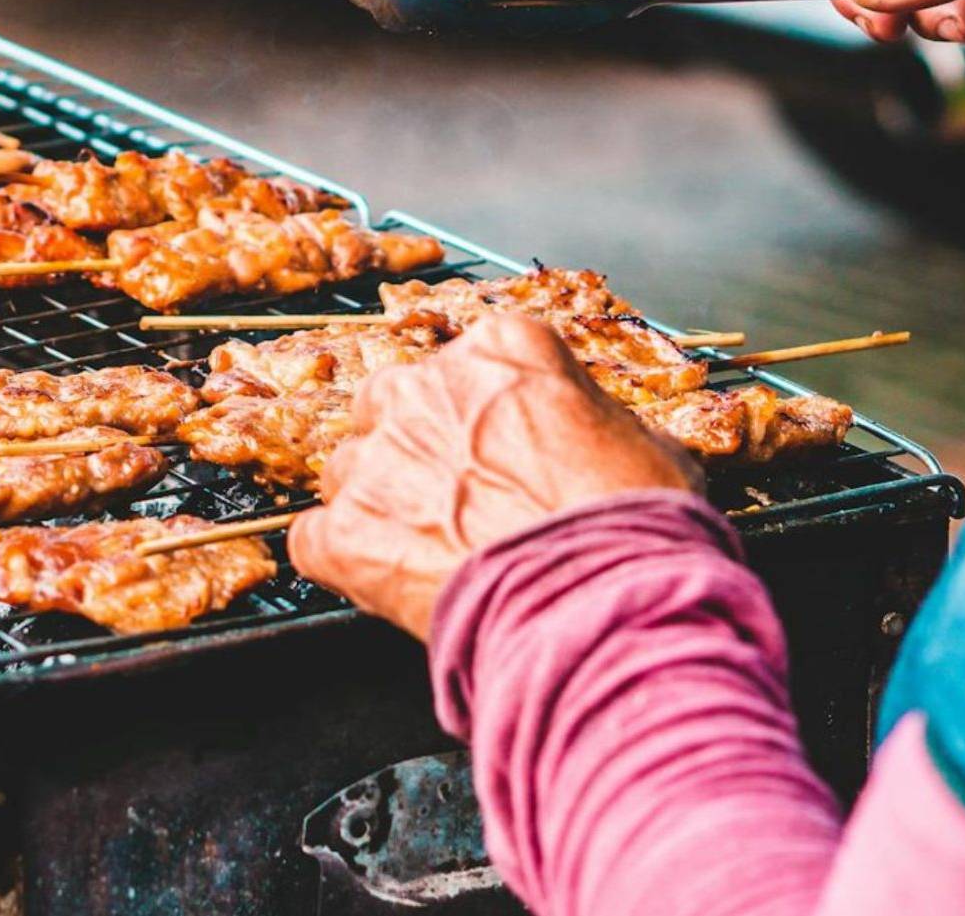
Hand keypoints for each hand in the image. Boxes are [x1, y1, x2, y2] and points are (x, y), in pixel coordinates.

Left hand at [288, 313, 698, 640]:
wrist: (605, 613)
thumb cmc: (638, 532)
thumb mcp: (648, 446)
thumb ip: (590, 420)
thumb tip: (584, 435)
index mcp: (502, 351)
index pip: (471, 360)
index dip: (485, 412)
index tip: (501, 447)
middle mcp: (424, 388)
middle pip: (391, 403)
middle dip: (415, 448)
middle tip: (457, 502)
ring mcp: (376, 459)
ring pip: (350, 469)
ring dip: (380, 505)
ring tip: (434, 554)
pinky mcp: (343, 533)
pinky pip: (316, 539)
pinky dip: (344, 562)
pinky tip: (389, 584)